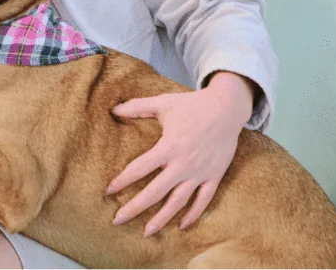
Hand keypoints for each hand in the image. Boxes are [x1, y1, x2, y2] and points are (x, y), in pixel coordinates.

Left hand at [105, 73, 254, 236]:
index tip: (108, 191)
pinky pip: (203, 200)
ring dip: (162, 218)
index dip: (122, 180)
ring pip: (178, 202)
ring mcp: (200, 173)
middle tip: (118, 219)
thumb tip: (112, 109)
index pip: (140, 168)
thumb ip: (137, 107)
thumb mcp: (163, 103)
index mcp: (168, 147)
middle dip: (135, 207)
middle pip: (155, 192)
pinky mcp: (214, 176)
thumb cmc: (192, 105)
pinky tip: (182, 226)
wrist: (227, 109)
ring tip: (146, 232)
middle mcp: (183, 164)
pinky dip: (193, 214)